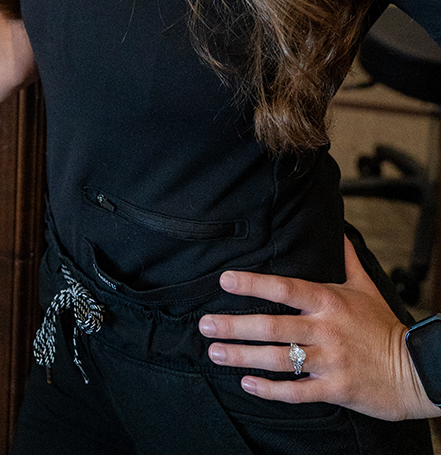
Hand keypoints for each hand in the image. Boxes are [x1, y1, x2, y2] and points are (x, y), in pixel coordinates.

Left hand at [198, 238, 437, 420]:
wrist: (416, 371)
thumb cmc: (385, 328)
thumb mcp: (366, 288)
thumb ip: (348, 259)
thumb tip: (340, 230)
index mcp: (329, 301)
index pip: (284, 288)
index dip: (253, 284)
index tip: (224, 281)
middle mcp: (326, 329)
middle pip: (272, 326)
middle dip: (235, 326)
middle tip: (205, 325)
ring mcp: (330, 361)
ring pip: (279, 359)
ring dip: (243, 356)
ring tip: (216, 353)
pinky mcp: (336, 389)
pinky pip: (297, 391)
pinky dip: (270, 390)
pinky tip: (248, 384)